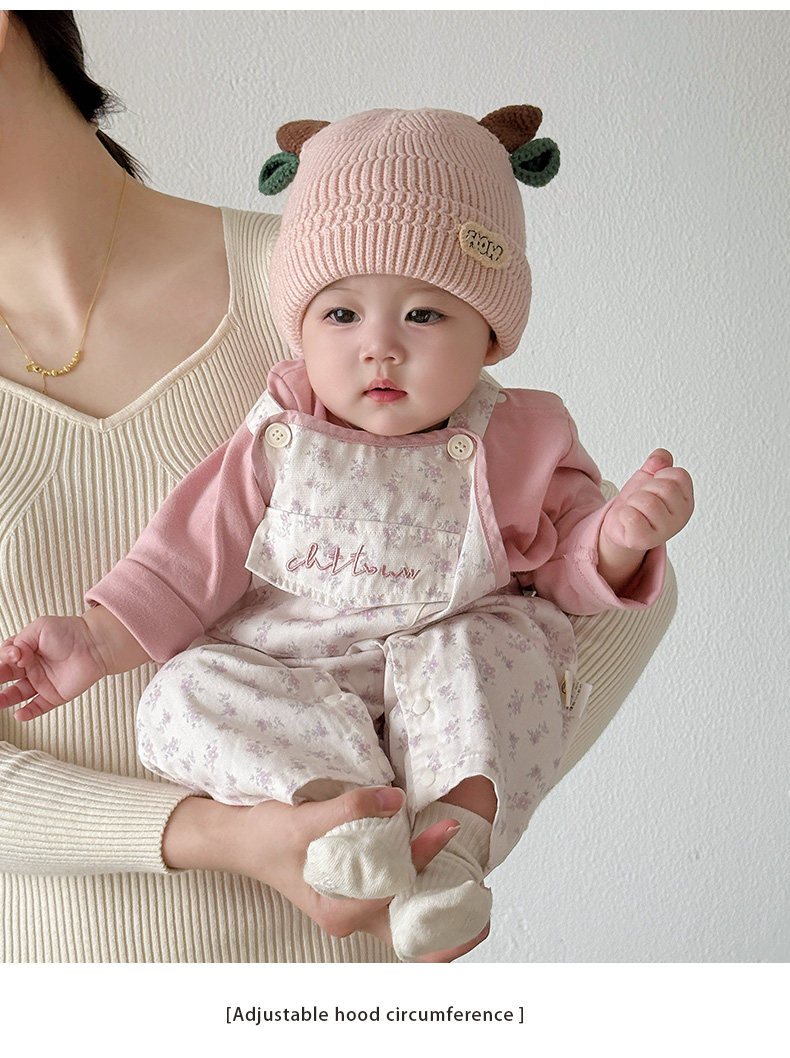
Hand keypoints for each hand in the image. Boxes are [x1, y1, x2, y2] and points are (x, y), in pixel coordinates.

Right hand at [0, 616, 106, 719]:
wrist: (95, 644)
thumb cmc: (70, 632)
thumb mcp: (40, 628)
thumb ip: (21, 641)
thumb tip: (12, 657)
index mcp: (26, 650)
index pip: (5, 657)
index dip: (5, 656)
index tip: (13, 655)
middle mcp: (32, 667)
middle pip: (6, 675)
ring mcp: (42, 682)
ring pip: (17, 694)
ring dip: (5, 699)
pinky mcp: (54, 695)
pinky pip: (37, 707)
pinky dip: (28, 712)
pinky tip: (18, 714)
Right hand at [163, 786, 487, 961]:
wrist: (239, 837)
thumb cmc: (266, 836)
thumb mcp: (303, 821)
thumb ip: (348, 810)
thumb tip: (394, 799)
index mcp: (339, 910)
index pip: (396, 893)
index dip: (427, 860)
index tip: (449, 828)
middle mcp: (353, 913)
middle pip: (411, 924)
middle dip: (448, 912)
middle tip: (483, 888)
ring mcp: (358, 903)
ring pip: (408, 912)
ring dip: (438, 896)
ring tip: (474, 880)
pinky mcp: (359, 887)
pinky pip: (398, 894)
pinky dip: (420, 881)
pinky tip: (441, 862)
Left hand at [598, 449, 692, 590]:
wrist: (620, 525)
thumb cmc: (638, 503)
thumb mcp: (649, 477)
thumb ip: (657, 463)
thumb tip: (659, 458)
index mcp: (685, 501)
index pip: (679, 475)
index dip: (660, 475)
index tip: (654, 486)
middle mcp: (680, 517)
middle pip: (664, 487)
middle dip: (645, 488)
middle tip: (641, 499)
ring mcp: (664, 531)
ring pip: (647, 501)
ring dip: (633, 501)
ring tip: (634, 509)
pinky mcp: (644, 540)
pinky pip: (631, 517)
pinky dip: (624, 514)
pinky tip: (627, 519)